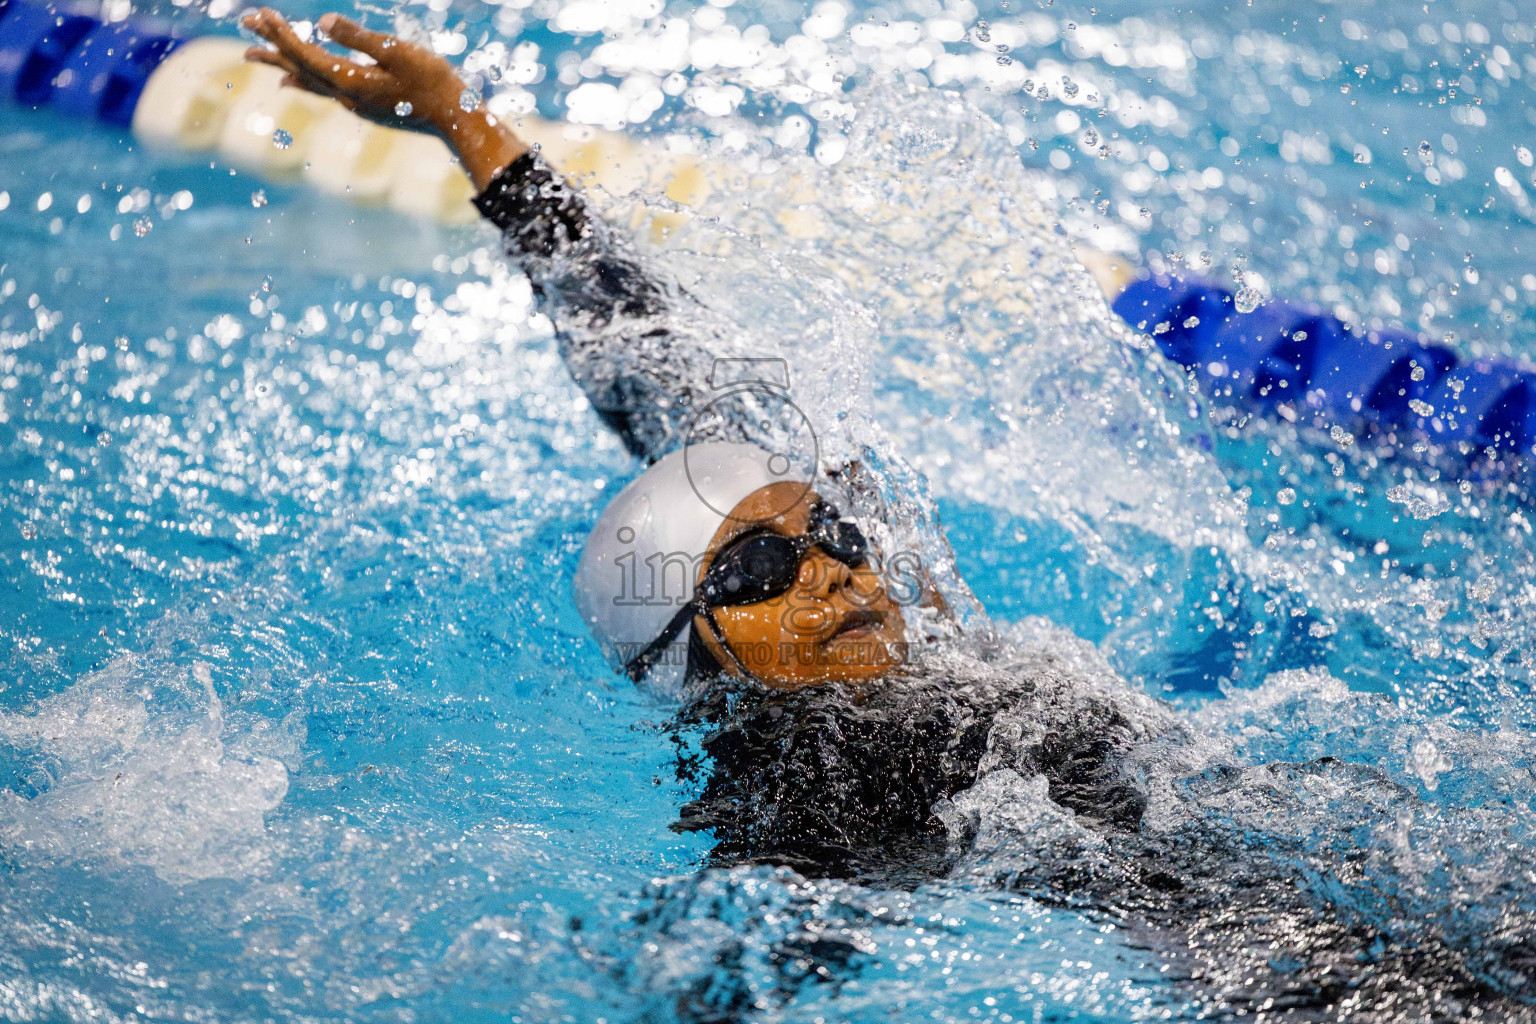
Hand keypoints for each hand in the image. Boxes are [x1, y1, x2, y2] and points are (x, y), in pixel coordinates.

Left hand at [243, 8, 462, 134]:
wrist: (456, 120)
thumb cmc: (433, 83)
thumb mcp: (397, 52)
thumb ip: (359, 37)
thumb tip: (321, 21)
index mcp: (351, 81)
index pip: (305, 54)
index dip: (281, 33)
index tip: (260, 14)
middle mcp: (346, 96)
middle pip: (299, 67)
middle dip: (272, 44)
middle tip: (245, 25)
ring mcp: (355, 104)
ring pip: (307, 80)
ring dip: (281, 63)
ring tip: (255, 55)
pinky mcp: (365, 106)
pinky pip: (323, 90)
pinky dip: (303, 80)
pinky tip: (294, 81)